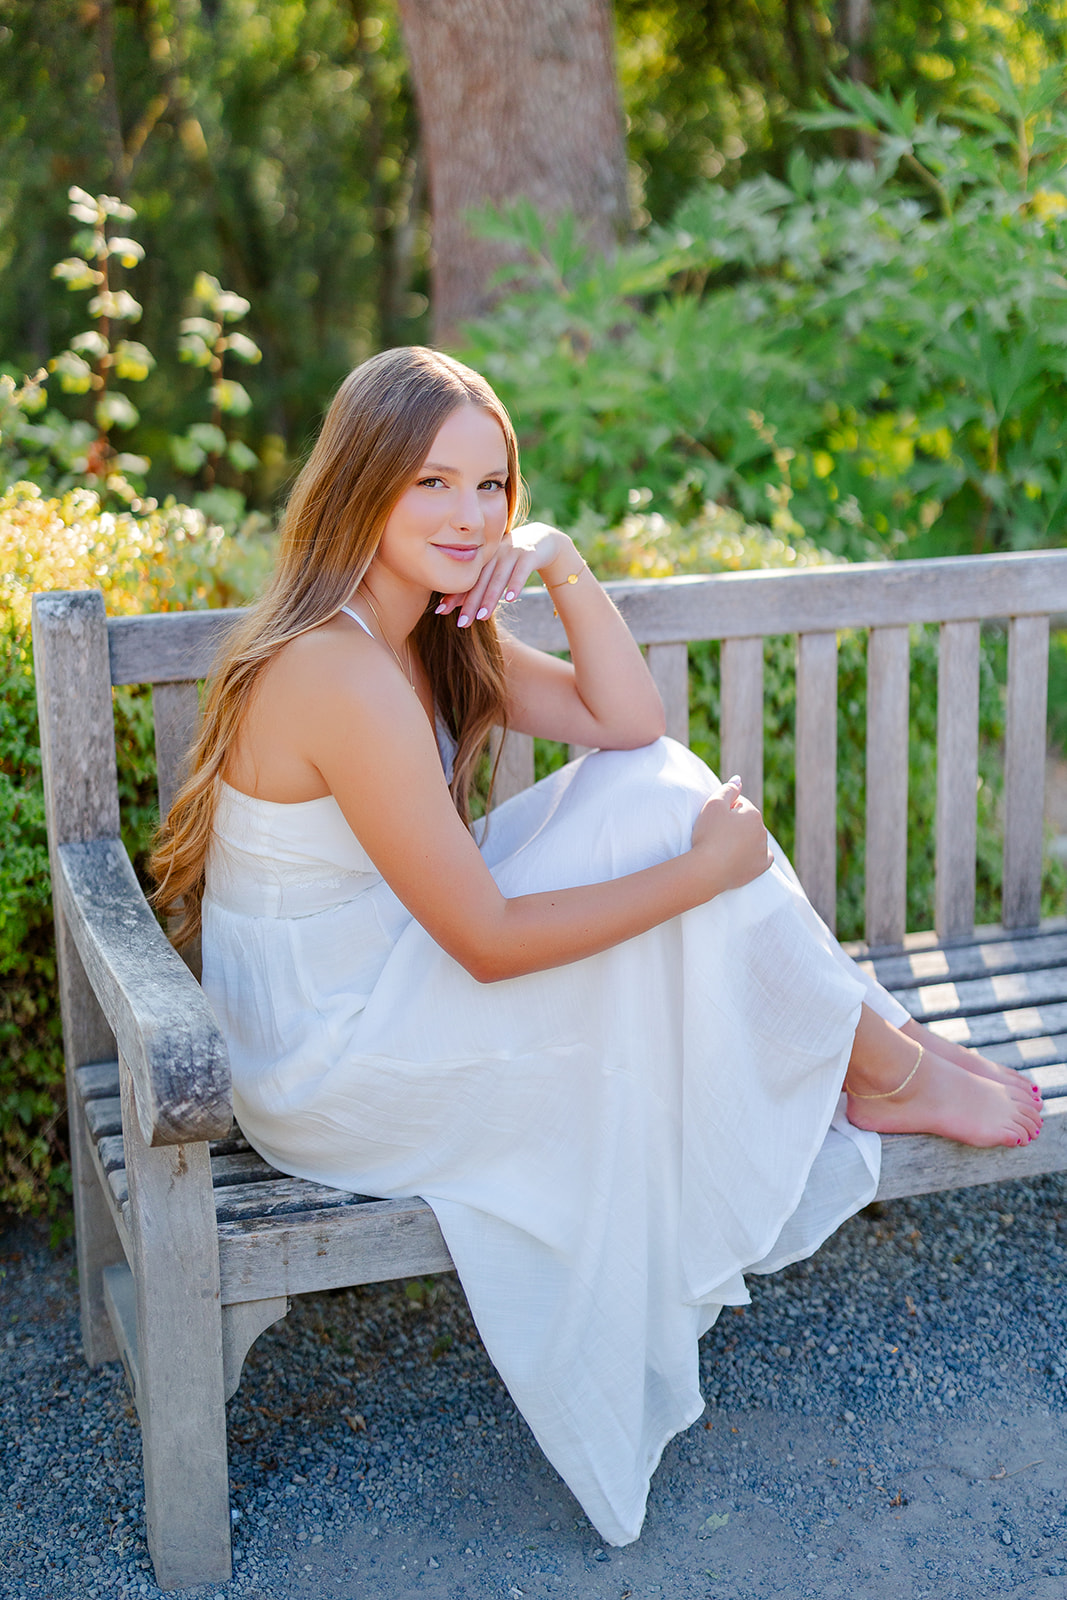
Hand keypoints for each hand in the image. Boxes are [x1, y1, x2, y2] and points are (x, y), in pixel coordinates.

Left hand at [435, 522, 570, 626]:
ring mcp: (511, 553)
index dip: (453, 595)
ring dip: (490, 598)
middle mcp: (494, 555)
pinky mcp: (529, 554)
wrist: (541, 539)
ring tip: (482, 617)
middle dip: (470, 603)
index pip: (466, 580)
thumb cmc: (512, 559)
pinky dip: (515, 584)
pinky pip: (521, 571)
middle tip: (461, 623)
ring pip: (499, 578)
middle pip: (480, 581)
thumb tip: (457, 606)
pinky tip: (510, 599)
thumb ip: (479, 584)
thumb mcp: (495, 569)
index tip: (440, 611)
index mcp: (483, 559)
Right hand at [689, 778, 772, 896]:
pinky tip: (742, 857)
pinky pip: (761, 857)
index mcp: (753, 813)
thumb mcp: (713, 804)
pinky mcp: (760, 866)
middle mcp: (762, 830)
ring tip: (723, 847)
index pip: (739, 805)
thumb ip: (728, 789)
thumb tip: (739, 779)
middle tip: (716, 834)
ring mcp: (763, 849)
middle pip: (747, 822)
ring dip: (743, 839)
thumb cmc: (708, 834)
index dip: (724, 810)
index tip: (713, 820)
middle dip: (736, 824)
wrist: (708, 870)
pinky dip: (753, 855)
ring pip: (754, 838)